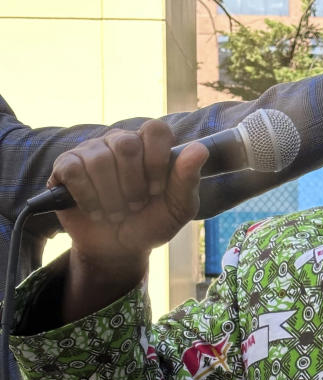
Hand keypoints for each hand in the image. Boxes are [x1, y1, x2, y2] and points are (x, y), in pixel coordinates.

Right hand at [50, 120, 207, 272]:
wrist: (118, 249)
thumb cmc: (150, 223)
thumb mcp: (177, 208)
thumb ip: (188, 180)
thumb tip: (200, 149)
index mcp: (150, 146)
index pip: (155, 130)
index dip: (156, 160)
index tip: (156, 190)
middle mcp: (120, 141)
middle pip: (126, 144)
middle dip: (133, 184)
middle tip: (135, 205)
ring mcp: (91, 150)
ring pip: (99, 159)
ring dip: (111, 196)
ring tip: (116, 213)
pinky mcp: (66, 165)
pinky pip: (74, 170)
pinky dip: (88, 198)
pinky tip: (95, 211)